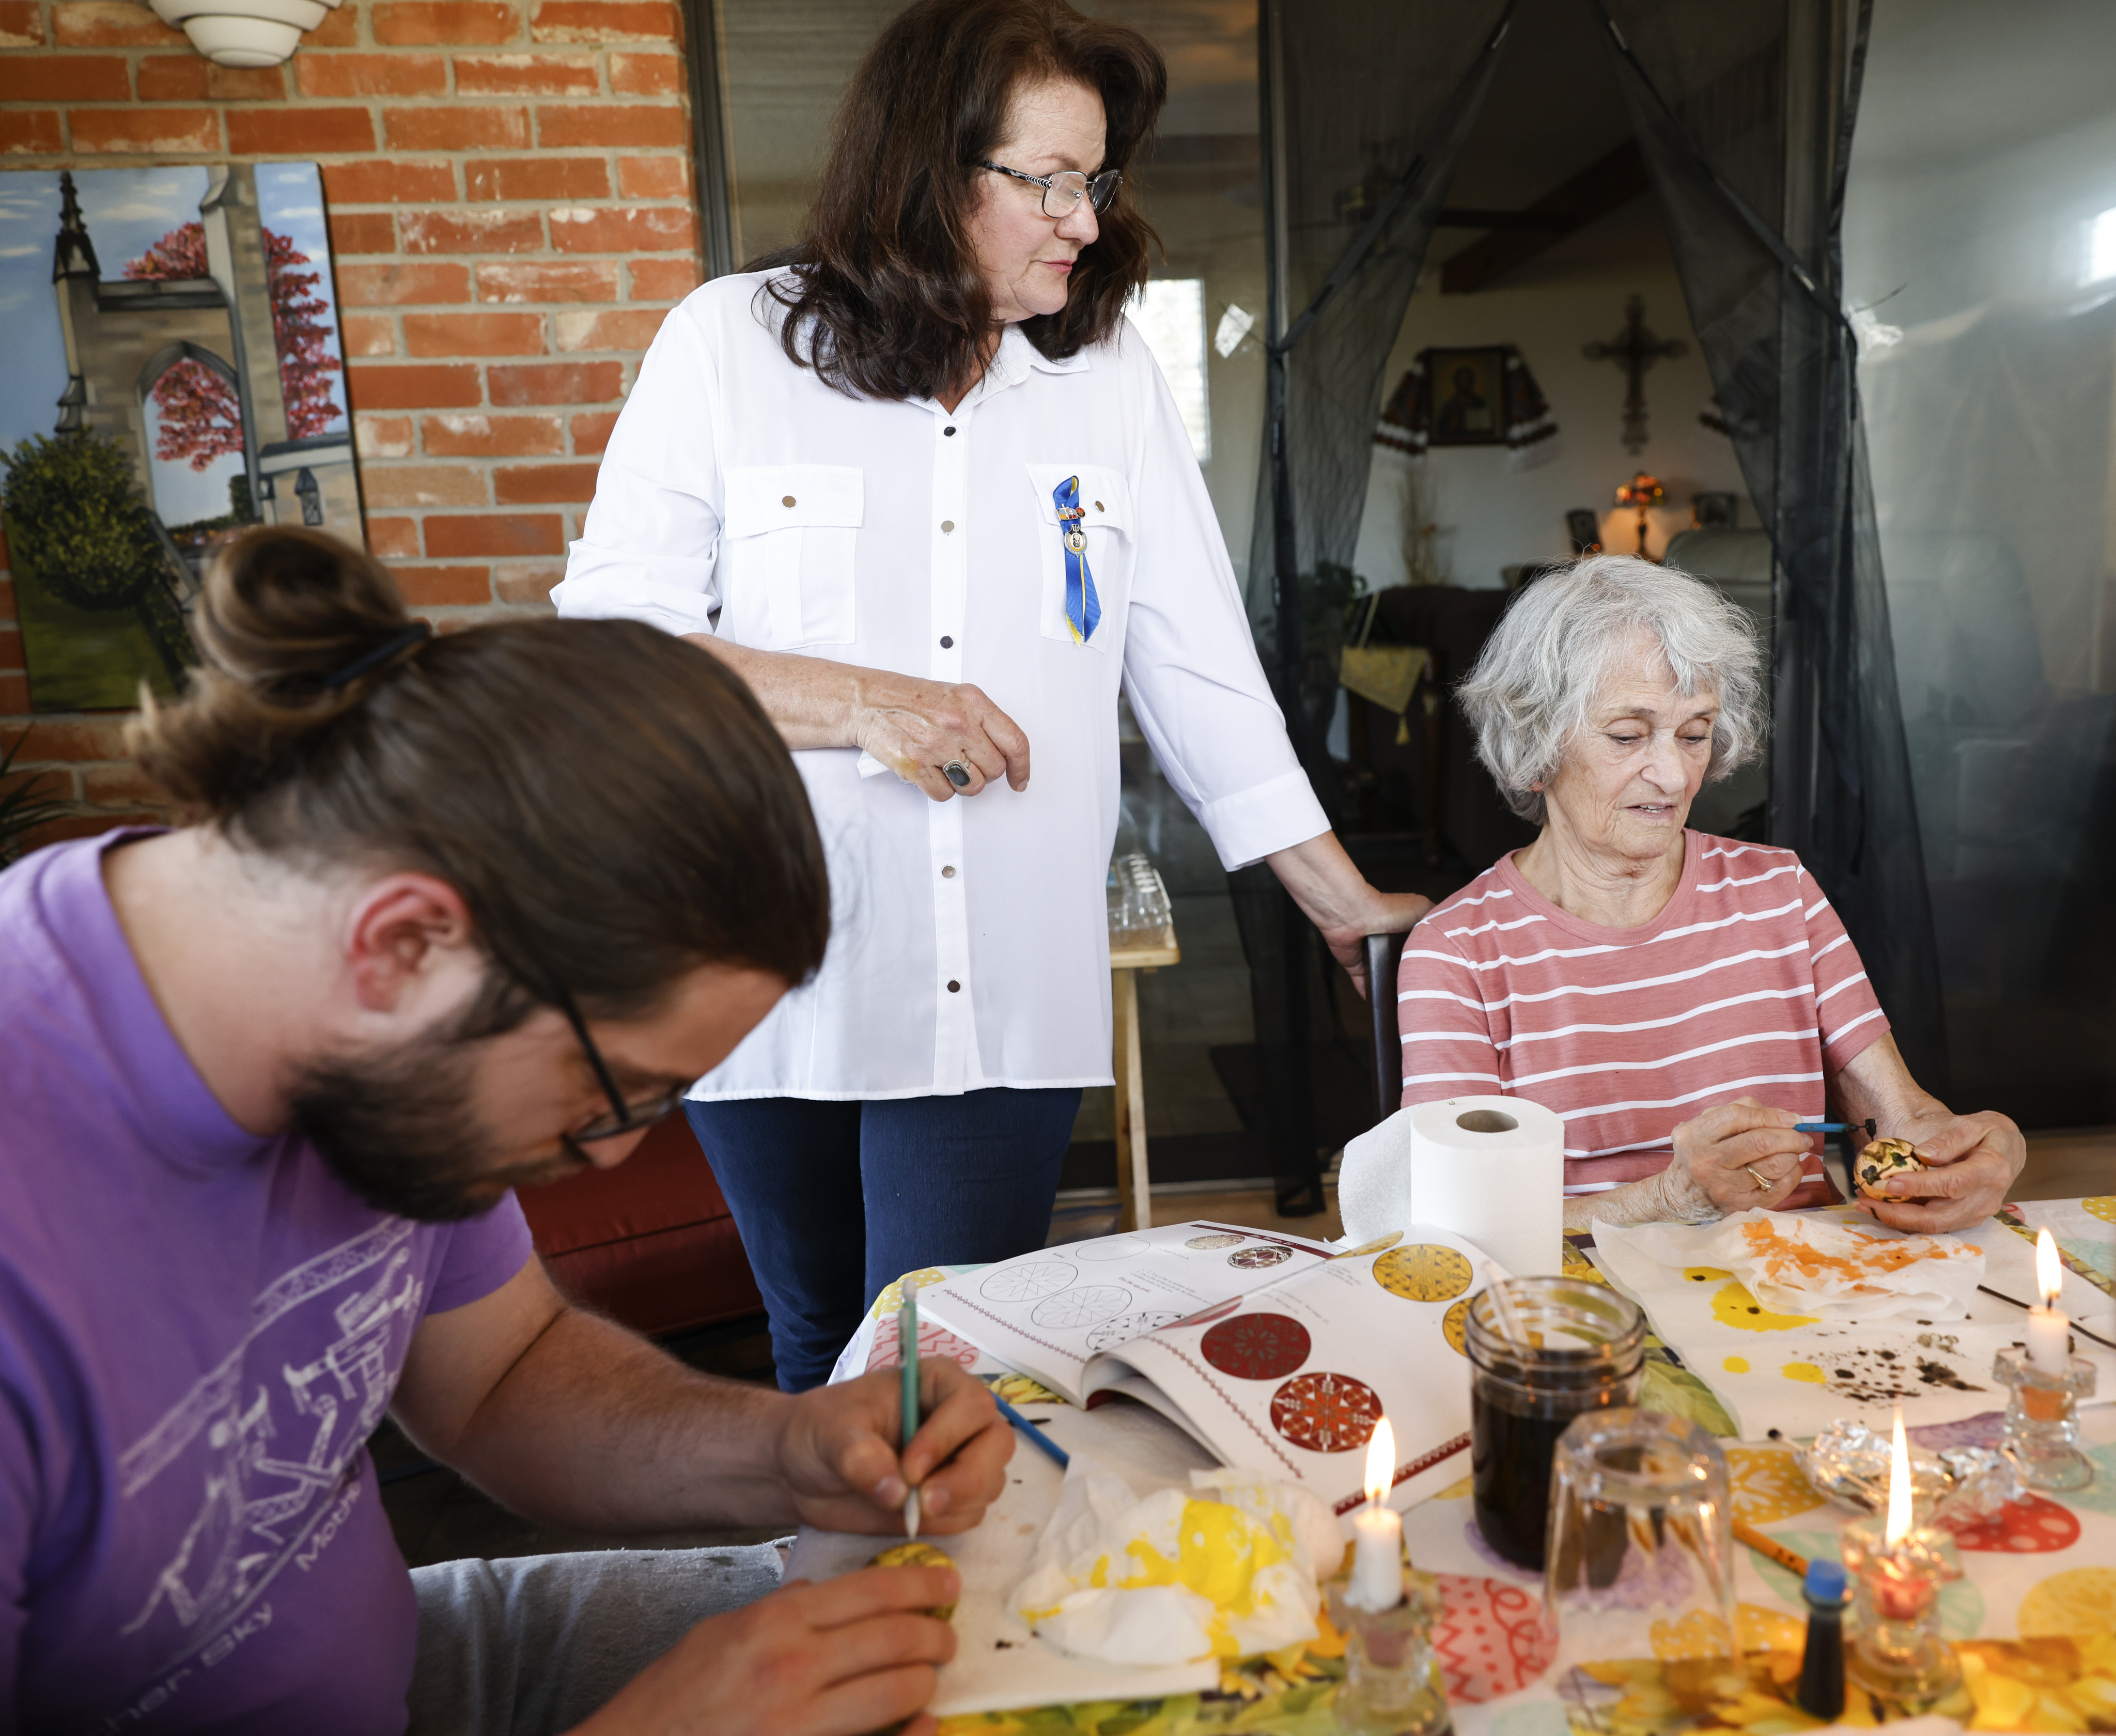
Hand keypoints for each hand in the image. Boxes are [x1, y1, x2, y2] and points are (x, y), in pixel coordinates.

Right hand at [574, 1564, 959, 1735]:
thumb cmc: (671, 1700)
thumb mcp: (718, 1635)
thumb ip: (773, 1610)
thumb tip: (815, 1594)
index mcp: (775, 1623)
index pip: (871, 1590)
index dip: (921, 1583)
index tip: (946, 1583)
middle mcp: (794, 1666)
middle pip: (896, 1638)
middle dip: (935, 1634)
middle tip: (947, 1636)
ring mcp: (802, 1720)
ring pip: (898, 1691)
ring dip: (926, 1683)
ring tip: (930, 1678)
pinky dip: (913, 1733)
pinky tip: (926, 1724)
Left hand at [773, 1360, 1012, 1535]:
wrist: (803, 1471)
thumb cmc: (819, 1431)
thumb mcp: (830, 1432)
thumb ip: (860, 1456)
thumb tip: (897, 1491)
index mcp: (937, 1383)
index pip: (972, 1406)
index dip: (948, 1438)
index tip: (910, 1470)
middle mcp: (959, 1419)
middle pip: (997, 1444)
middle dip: (967, 1478)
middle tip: (924, 1503)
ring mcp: (960, 1459)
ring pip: (990, 1483)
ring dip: (957, 1503)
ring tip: (909, 1510)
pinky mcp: (951, 1498)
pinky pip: (971, 1514)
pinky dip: (947, 1522)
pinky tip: (910, 1518)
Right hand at [849, 671, 1030, 802]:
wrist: (868, 701)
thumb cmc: (910, 699)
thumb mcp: (955, 696)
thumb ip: (983, 721)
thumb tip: (1006, 753)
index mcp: (973, 702)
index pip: (1015, 742)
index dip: (1022, 767)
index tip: (1019, 779)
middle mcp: (958, 722)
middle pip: (994, 769)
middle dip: (984, 772)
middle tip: (967, 763)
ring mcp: (936, 744)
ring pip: (973, 786)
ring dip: (963, 784)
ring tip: (946, 766)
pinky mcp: (916, 765)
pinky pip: (945, 794)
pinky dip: (939, 789)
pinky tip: (930, 771)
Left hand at [1318, 890, 1433, 998]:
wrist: (1357, 917)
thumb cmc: (1390, 909)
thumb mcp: (1423, 909)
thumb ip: (1437, 919)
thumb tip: (1449, 929)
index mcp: (1406, 928)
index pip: (1421, 946)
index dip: (1431, 957)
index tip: (1444, 971)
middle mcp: (1389, 941)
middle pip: (1405, 963)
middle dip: (1413, 975)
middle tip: (1428, 991)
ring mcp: (1372, 954)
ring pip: (1387, 976)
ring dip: (1394, 987)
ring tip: (1409, 1001)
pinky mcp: (1358, 966)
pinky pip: (1365, 984)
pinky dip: (1371, 993)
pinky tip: (1383, 1005)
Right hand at [1668, 1097, 1815, 1217]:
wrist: (1683, 1195)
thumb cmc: (1701, 1152)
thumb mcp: (1705, 1124)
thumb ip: (1740, 1111)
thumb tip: (1783, 1117)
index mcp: (1696, 1136)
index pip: (1738, 1117)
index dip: (1771, 1115)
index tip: (1792, 1118)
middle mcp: (1707, 1161)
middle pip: (1760, 1143)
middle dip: (1790, 1137)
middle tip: (1802, 1136)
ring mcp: (1724, 1187)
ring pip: (1774, 1166)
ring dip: (1792, 1155)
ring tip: (1793, 1152)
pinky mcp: (1740, 1206)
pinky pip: (1779, 1188)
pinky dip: (1793, 1175)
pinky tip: (1789, 1169)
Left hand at [1852, 1109, 2024, 1232]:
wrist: (2007, 1149)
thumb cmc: (1989, 1133)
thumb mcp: (1974, 1124)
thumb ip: (1951, 1138)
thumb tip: (1924, 1155)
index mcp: (1992, 1171)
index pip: (1953, 1184)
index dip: (1920, 1187)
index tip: (1889, 1183)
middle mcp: (1986, 1199)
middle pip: (1940, 1216)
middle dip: (1898, 1213)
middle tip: (1863, 1201)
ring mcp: (1977, 1213)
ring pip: (1934, 1225)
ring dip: (1897, 1219)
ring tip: (1864, 1204)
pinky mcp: (1966, 1219)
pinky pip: (1934, 1225)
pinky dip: (1906, 1219)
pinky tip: (1882, 1208)